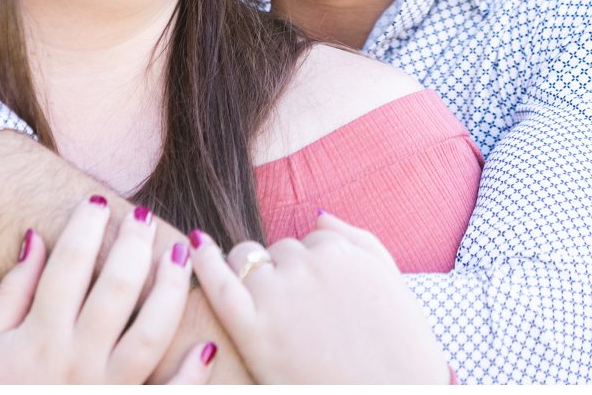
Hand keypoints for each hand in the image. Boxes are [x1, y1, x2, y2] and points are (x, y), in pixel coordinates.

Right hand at [0, 195, 217, 383]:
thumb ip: (12, 293)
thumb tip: (36, 237)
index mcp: (39, 338)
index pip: (69, 267)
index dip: (84, 229)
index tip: (95, 204)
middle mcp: (76, 361)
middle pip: (116, 290)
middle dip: (133, 245)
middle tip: (141, 216)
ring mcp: (104, 390)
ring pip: (150, 335)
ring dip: (170, 290)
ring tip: (179, 254)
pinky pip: (164, 394)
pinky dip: (190, 374)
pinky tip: (205, 345)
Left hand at [188, 211, 451, 383]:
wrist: (394, 394)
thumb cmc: (398, 345)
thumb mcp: (390, 278)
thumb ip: (355, 238)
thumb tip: (317, 215)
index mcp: (338, 250)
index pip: (309, 243)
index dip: (311, 272)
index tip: (320, 302)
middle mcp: (306, 263)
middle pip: (278, 252)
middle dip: (284, 273)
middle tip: (302, 318)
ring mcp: (278, 293)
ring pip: (247, 261)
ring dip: (252, 277)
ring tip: (274, 318)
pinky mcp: (253, 327)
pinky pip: (218, 281)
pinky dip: (203, 259)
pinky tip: (193, 245)